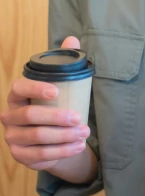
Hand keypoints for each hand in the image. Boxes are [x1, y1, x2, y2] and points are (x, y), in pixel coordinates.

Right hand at [0, 36, 90, 170]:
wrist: (49, 138)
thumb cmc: (52, 105)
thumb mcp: (58, 84)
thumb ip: (62, 63)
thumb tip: (72, 39)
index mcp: (16, 95)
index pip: (19, 88)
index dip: (35, 88)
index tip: (56, 91)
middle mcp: (9, 116)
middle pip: (31, 116)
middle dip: (57, 118)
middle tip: (79, 118)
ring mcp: (12, 137)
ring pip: (38, 138)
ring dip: (64, 137)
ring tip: (84, 133)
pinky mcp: (20, 156)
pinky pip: (40, 156)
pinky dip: (62, 152)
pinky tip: (77, 146)